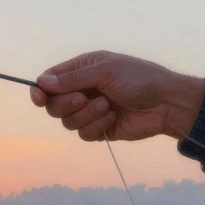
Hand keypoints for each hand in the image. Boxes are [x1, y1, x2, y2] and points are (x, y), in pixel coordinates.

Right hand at [29, 51, 204, 141]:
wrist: (166, 104)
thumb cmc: (140, 79)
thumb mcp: (105, 72)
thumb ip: (72, 79)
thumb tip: (42, 82)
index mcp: (82, 69)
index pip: (50, 80)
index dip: (40, 90)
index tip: (38, 98)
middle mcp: (83, 89)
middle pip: (54, 105)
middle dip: (67, 104)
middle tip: (83, 99)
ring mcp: (90, 111)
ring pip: (68, 122)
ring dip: (87, 115)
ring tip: (108, 106)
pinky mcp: (99, 129)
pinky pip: (84, 134)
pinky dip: (97, 127)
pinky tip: (113, 118)